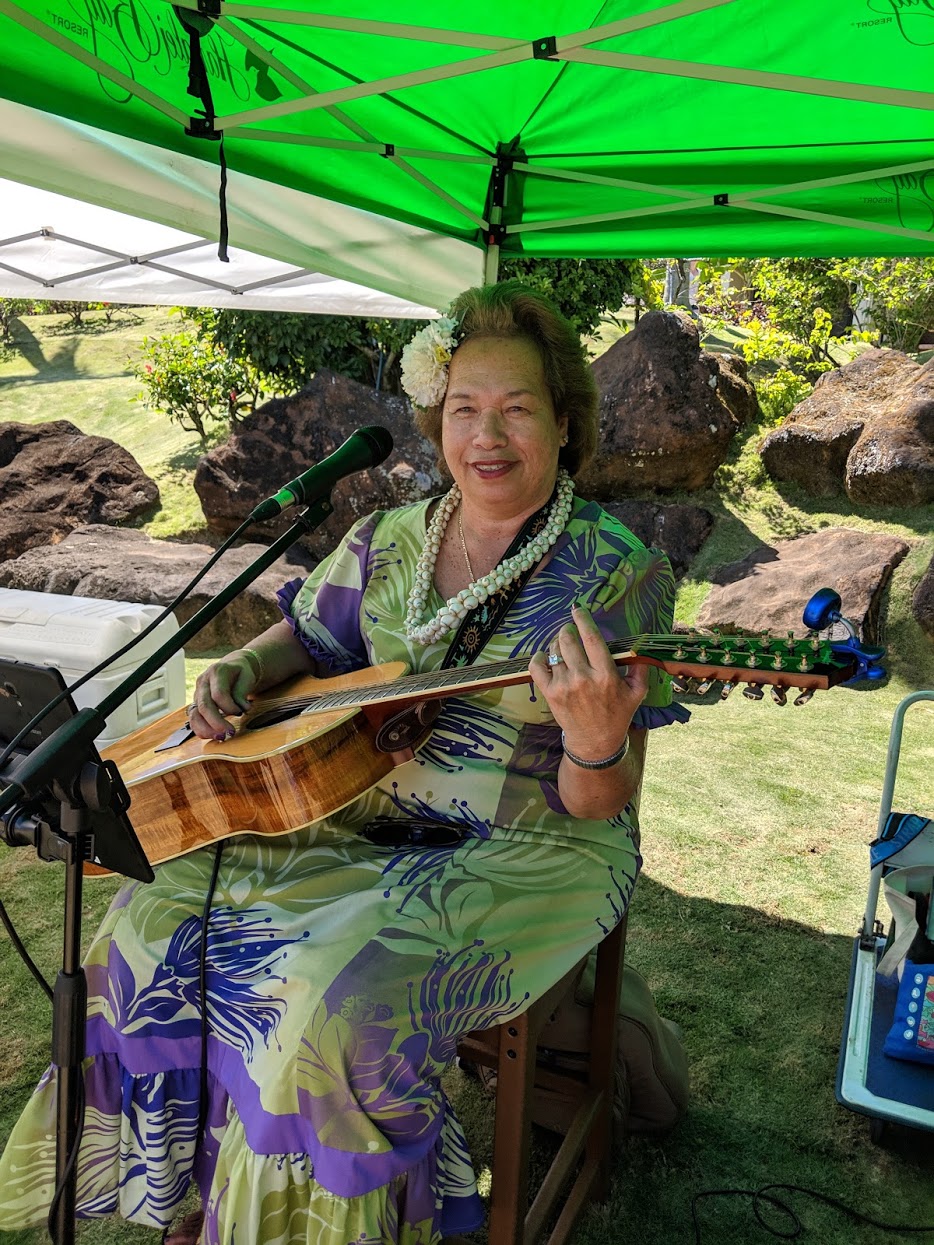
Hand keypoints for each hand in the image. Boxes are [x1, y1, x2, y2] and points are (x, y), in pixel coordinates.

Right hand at [187, 651, 258, 740]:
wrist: (232, 667)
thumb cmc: (240, 673)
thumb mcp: (247, 676)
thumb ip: (242, 692)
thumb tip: (242, 708)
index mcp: (216, 672)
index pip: (218, 694)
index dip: (229, 707)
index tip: (240, 712)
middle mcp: (203, 682)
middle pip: (204, 706)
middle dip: (217, 722)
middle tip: (230, 732)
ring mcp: (197, 693)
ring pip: (195, 714)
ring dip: (207, 729)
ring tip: (221, 737)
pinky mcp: (196, 704)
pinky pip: (193, 720)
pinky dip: (201, 730)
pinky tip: (213, 735)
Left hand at [528, 604, 648, 760]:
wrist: (595, 742)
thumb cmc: (617, 715)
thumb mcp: (637, 693)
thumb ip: (640, 668)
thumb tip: (640, 645)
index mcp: (606, 676)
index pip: (592, 639)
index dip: (583, 620)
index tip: (578, 609)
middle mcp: (584, 678)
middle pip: (568, 641)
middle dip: (567, 630)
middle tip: (569, 630)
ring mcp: (564, 686)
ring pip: (554, 651)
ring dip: (556, 643)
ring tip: (562, 646)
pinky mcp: (550, 694)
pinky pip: (537, 667)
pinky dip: (538, 657)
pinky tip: (545, 656)